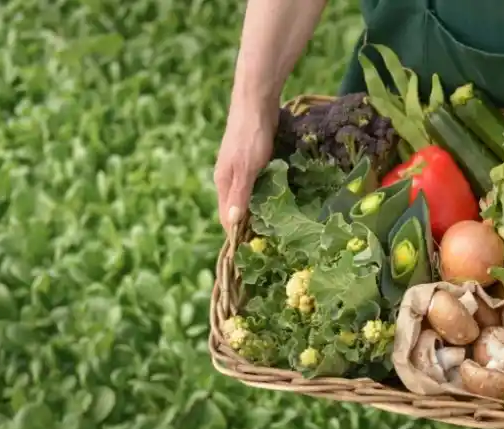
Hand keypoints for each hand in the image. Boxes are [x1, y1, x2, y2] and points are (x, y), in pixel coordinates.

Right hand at [214, 102, 276, 232]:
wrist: (256, 101)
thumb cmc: (251, 135)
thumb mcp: (247, 168)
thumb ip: (240, 194)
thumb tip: (231, 223)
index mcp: (223, 182)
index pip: (226, 217)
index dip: (237, 235)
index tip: (254, 253)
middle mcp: (229, 178)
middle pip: (236, 208)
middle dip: (249, 226)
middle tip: (271, 244)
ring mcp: (241, 169)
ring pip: (248, 197)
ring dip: (259, 211)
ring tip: (277, 228)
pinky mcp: (254, 160)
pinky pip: (258, 184)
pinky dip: (266, 195)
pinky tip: (280, 201)